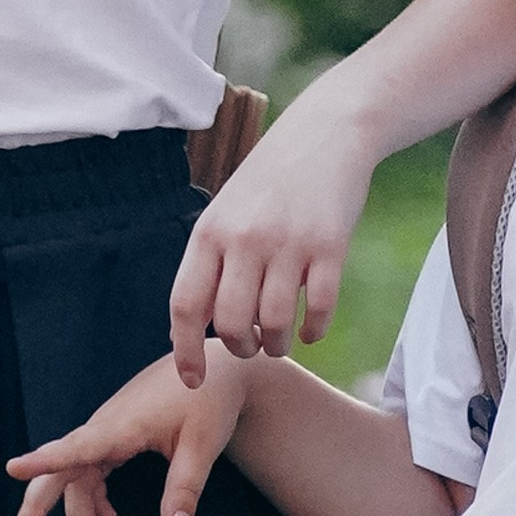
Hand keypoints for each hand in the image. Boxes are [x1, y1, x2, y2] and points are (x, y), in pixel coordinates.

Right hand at [8, 352, 253, 515]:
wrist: (212, 369)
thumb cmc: (208, 401)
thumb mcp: (203, 445)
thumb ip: (185, 487)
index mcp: (122, 426)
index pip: (76, 447)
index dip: (44, 460)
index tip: (13, 468)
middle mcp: (105, 428)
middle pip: (61, 468)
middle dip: (39, 503)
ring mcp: (107, 433)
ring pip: (76, 477)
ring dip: (79, 515)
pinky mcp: (114, 437)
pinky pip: (90, 471)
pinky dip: (94, 498)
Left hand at [167, 104, 372, 379]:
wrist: (325, 134)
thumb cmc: (269, 184)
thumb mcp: (227, 212)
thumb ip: (211, 263)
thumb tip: (197, 329)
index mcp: (210, 232)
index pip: (185, 305)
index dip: (184, 351)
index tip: (192, 381)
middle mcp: (245, 238)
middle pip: (229, 322)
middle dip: (239, 348)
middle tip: (250, 346)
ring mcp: (288, 242)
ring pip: (272, 323)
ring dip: (275, 345)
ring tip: (278, 341)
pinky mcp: (330, 245)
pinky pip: (317, 310)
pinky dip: (313, 331)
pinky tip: (311, 330)